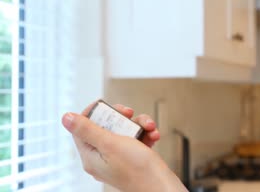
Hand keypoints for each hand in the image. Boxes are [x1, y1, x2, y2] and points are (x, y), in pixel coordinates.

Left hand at [62, 102, 187, 191]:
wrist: (162, 186)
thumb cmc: (138, 170)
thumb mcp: (110, 144)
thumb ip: (87, 129)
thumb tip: (66, 118)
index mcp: (90, 157)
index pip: (82, 128)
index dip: (94, 113)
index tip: (106, 106)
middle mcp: (102, 158)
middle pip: (105, 126)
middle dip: (121, 117)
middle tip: (129, 113)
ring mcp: (118, 158)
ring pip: (124, 131)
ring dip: (139, 125)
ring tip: (149, 127)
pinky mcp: (133, 158)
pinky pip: (136, 139)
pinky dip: (145, 135)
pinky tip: (153, 136)